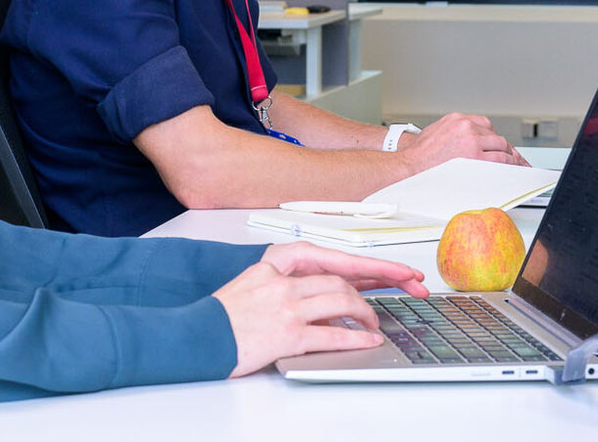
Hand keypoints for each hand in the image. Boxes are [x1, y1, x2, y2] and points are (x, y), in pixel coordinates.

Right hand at [212, 243, 426, 376]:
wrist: (197, 336)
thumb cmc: (224, 314)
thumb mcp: (253, 282)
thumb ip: (285, 280)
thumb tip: (322, 288)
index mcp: (275, 263)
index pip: (331, 256)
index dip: (368, 263)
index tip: (395, 268)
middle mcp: (283, 281)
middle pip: (341, 279)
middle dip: (377, 286)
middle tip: (400, 292)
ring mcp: (286, 307)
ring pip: (341, 301)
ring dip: (365, 313)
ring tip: (374, 323)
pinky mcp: (287, 335)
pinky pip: (332, 334)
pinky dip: (355, 338)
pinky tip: (368, 340)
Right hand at [400, 112, 528, 167]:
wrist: (409, 167)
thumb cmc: (419, 156)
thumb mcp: (436, 133)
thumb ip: (455, 133)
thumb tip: (467, 142)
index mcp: (456, 119)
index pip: (484, 125)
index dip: (495, 137)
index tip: (500, 145)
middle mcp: (466, 126)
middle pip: (495, 135)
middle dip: (505, 148)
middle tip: (513, 157)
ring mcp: (472, 141)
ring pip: (501, 146)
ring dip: (510, 157)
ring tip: (516, 165)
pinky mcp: (476, 157)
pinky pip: (500, 160)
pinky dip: (509, 165)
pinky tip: (513, 170)